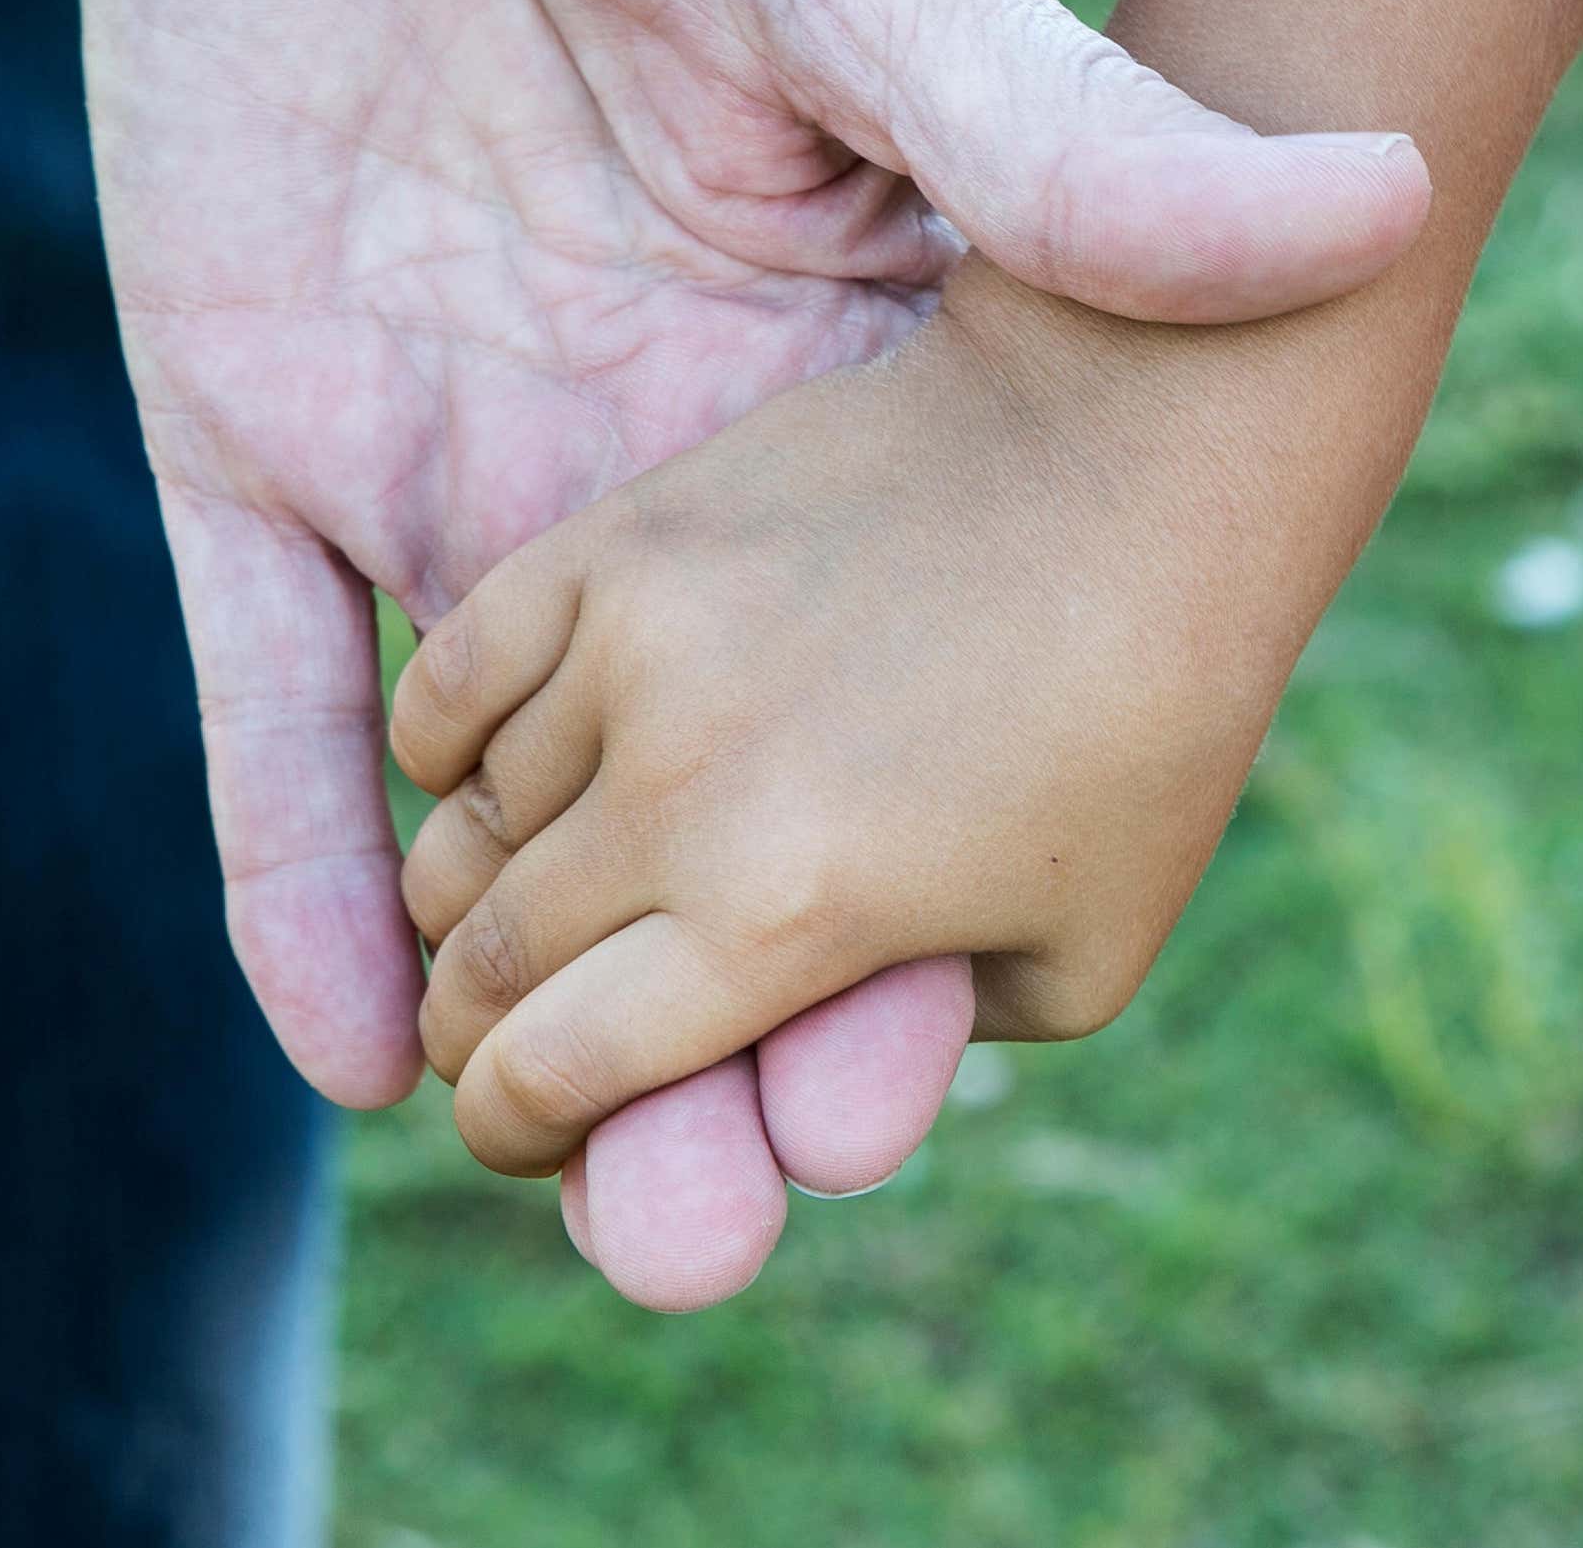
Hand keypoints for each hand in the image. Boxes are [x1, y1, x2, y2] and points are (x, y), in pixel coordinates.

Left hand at [59, 0, 1427, 1300]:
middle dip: (730, 1007)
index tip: (950, 1039)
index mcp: (853, 365)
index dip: (927, 863)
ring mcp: (457, 442)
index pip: (911, 675)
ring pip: (497, 780)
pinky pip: (263, 665)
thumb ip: (1065, 120)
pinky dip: (284, 837)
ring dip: (525, 990)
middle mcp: (668, 453)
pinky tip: (330, 1021)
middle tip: (742, 1214)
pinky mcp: (253, 405)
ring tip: (585, 1186)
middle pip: (710, 782)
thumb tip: (1373, 205)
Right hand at [388, 272, 1350, 1175]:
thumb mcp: (1079, 957)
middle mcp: (681, 796)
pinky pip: (447, 682)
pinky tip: (484, 774)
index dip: (515, 1127)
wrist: (1129, 455)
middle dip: (478, 1028)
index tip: (526, 1124)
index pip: (548, 1076)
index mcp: (786, 922)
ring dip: (474, 891)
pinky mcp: (620, 537)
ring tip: (519, 903)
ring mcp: (636, 653)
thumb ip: (909, 1051)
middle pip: (485, 962)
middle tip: (509, 1031)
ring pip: (463, 827)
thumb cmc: (1141, 719)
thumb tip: (775, 1086)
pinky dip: (441, 752)